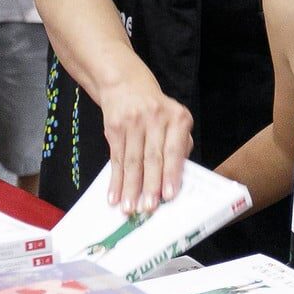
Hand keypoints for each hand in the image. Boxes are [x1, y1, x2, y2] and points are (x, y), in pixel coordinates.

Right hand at [100, 73, 193, 214]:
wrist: (125, 85)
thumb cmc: (156, 110)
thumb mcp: (175, 120)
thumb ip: (179, 147)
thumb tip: (175, 181)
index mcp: (178, 118)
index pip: (174, 150)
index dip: (170, 174)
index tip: (168, 195)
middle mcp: (155, 118)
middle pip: (152, 158)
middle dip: (149, 186)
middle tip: (148, 207)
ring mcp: (133, 122)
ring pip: (132, 161)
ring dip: (130, 188)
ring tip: (130, 208)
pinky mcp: (114, 128)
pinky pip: (116, 159)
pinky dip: (115, 180)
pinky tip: (114, 195)